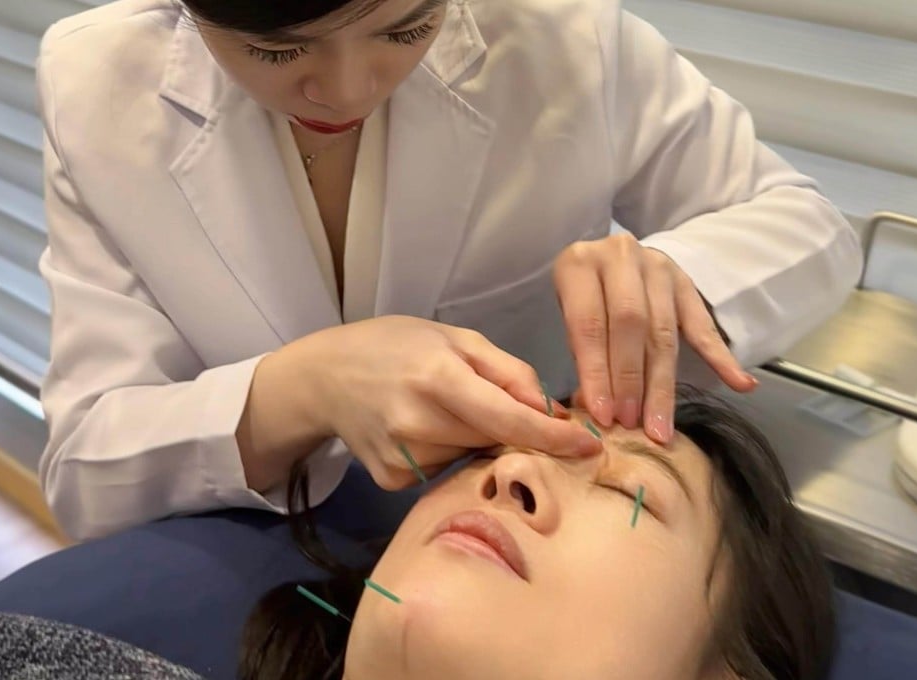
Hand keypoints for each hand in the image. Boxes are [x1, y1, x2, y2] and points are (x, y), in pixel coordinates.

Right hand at [292, 316, 601, 489]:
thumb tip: (552, 412)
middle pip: (495, 441)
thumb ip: (507, 372)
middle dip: (510, 429)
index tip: (591, 446)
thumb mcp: (454, 338)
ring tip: (440, 409)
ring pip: (472, 459)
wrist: (324, 376)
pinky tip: (420, 429)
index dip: (554, 436)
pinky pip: (445, 472)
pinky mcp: (393, 481)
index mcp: (438, 379)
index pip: (509, 419)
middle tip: (482, 399)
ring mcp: (403, 459)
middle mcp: (418, 424)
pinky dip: (446, 453)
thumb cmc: (395, 346)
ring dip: (475, 440)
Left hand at [554, 233, 756, 443]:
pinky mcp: (686, 282)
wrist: (604, 259)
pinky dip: (721, 357)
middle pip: (632, 326)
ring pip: (664, 332)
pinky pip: (703, 324)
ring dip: (662, 384)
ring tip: (661, 425)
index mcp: (579, 264)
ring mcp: (658, 267)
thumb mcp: (563, 315)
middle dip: (632, 381)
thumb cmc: (580, 295)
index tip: (603, 415)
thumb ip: (581, 353)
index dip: (597, 373)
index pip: (589, 325)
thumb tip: (599, 407)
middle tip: (632, 423)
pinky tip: (740, 384)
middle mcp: (620, 257)